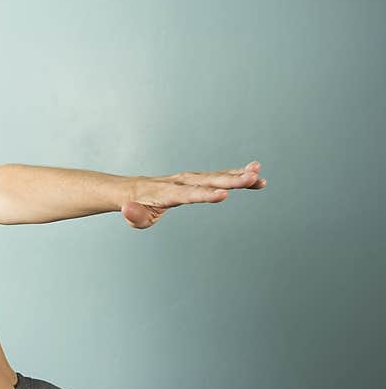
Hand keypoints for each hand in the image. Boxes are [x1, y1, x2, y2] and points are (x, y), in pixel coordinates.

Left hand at [120, 161, 266, 228]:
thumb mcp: (131, 215)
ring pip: (215, 176)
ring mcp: (189, 179)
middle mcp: (180, 182)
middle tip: (252, 177)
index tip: (224, 194)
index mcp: (167, 193)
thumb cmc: (134, 206)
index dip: (205, 195)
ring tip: (259, 174)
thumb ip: (133, 214)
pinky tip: (255, 177)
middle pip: (208, 181)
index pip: (188, 195)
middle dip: (230, 180)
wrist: (133, 190)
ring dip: (237, 175)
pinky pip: (217, 176)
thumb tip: (129, 210)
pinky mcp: (196, 179)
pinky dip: (235, 175)